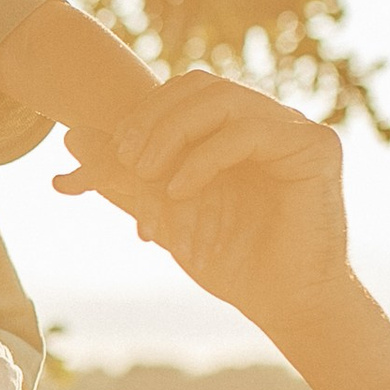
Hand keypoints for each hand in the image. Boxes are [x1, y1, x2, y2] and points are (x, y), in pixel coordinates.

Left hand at [55, 71, 351, 341]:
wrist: (282, 304)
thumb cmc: (231, 262)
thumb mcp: (163, 212)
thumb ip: (124, 176)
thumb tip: (71, 137)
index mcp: (236, 130)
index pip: (184, 92)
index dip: (145, 114)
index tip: (115, 154)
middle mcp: (268, 122)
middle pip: (201, 86)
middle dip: (155, 118)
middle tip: (128, 158)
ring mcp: (294, 131)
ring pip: (224, 99)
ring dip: (174, 132)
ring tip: (147, 173)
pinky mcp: (318, 147)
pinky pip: (250, 131)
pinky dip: (205, 157)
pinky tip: (180, 190)